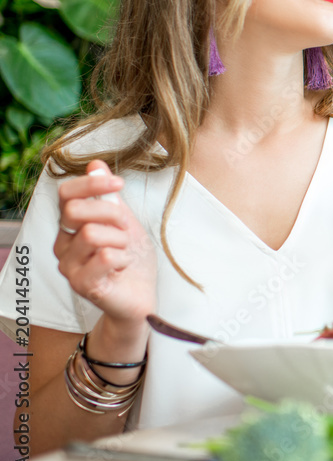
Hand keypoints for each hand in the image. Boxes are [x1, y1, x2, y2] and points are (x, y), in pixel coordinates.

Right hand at [53, 160, 156, 326]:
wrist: (141, 295)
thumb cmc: (131, 258)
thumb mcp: (124, 221)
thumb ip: (109, 196)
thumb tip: (96, 165)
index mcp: (71, 226)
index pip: (66, 194)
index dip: (92, 183)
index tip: (119, 182)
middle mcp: (63, 244)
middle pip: (76, 210)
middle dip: (111, 213)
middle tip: (126, 229)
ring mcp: (69, 265)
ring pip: (92, 234)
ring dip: (121, 240)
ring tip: (125, 252)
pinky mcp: (81, 284)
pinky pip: (105, 257)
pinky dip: (123, 258)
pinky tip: (123, 267)